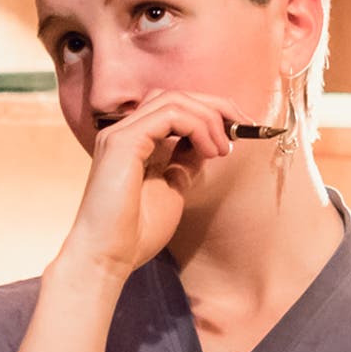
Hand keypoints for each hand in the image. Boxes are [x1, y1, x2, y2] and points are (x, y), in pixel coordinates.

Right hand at [59, 91, 236, 281]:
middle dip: (216, 107)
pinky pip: (171, 115)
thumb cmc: (134, 233)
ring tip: (223, 149)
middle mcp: (122, 132)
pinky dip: (198, 126)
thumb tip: (205, 143)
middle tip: (243, 128)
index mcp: (131, 143)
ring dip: (210, 118)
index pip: (172, 107)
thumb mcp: (172, 189)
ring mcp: (119, 135)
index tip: (237, 132)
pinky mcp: (122, 142)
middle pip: (176, 95)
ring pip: (175, 100)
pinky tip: (209, 152)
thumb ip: (183, 162)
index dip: (210, 112)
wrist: (107, 256)